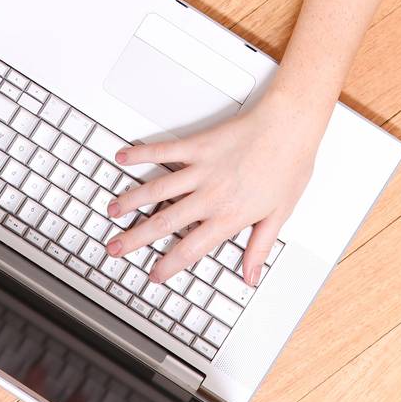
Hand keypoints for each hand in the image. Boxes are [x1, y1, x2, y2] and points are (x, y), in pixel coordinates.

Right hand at [104, 89, 322, 288]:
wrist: (289, 126)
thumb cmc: (288, 164)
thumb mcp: (279, 214)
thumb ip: (259, 247)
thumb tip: (251, 275)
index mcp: (229, 216)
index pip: (191, 249)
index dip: (169, 265)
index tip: (154, 274)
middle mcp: (209, 195)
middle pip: (164, 223)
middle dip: (135, 239)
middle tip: (115, 248)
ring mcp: (201, 169)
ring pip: (157, 190)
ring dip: (131, 201)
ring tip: (111, 210)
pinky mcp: (198, 144)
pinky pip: (164, 151)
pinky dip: (142, 154)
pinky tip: (124, 157)